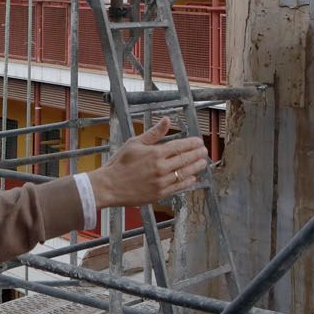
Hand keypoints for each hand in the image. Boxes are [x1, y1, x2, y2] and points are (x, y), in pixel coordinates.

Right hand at [88, 118, 208, 208]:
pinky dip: (187, 182)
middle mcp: (161, 168)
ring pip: (184, 173)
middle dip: (197, 154)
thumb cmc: (120, 163)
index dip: (191, 144)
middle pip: (185, 159)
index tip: (199, 141)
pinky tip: (192, 178)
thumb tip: (166, 120)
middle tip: (204, 151)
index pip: (180, 146)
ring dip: (196, 167)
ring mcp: (161, 182)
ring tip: (202, 163)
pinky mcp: (159, 194)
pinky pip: (178, 187)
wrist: (110, 186)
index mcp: (155, 153)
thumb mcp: (135, 143)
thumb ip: (153, 133)